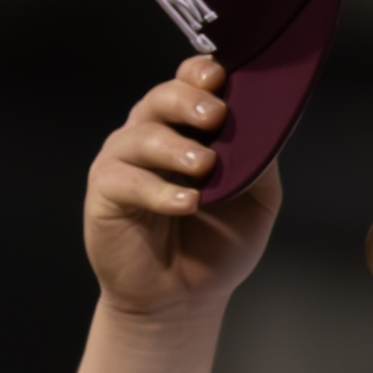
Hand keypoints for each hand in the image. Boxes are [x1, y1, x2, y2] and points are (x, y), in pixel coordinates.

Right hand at [84, 56, 281, 319]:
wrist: (184, 298)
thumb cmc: (217, 244)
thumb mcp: (258, 199)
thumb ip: (262, 159)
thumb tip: (268, 122)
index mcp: (188, 129)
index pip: (188, 84)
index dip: (201, 74)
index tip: (221, 76)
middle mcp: (152, 136)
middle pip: (161, 99)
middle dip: (188, 100)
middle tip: (214, 115)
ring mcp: (125, 162)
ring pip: (141, 136)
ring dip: (175, 147)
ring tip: (204, 166)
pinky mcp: (105, 193)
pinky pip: (125, 181)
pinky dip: (158, 190)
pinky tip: (185, 202)